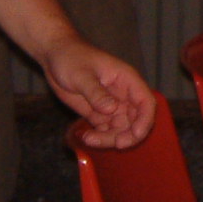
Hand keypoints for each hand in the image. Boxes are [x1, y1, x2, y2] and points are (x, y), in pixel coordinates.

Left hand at [40, 35, 155, 150]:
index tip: (136, 135)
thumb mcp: (82, 75)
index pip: (146, 102)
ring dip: (110, 139)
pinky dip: (99, 138)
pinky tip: (85, 137)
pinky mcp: (98, 113)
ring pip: (121, 129)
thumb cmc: (72, 58)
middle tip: (115, 144)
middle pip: (136, 120)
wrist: (56, 56)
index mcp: (127, 80)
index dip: (146, 120)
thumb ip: (97, 93)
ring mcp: (111, 105)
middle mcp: (123, 95)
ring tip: (89, 139)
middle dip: (129, 135)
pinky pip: (105, 131)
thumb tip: (112, 110)